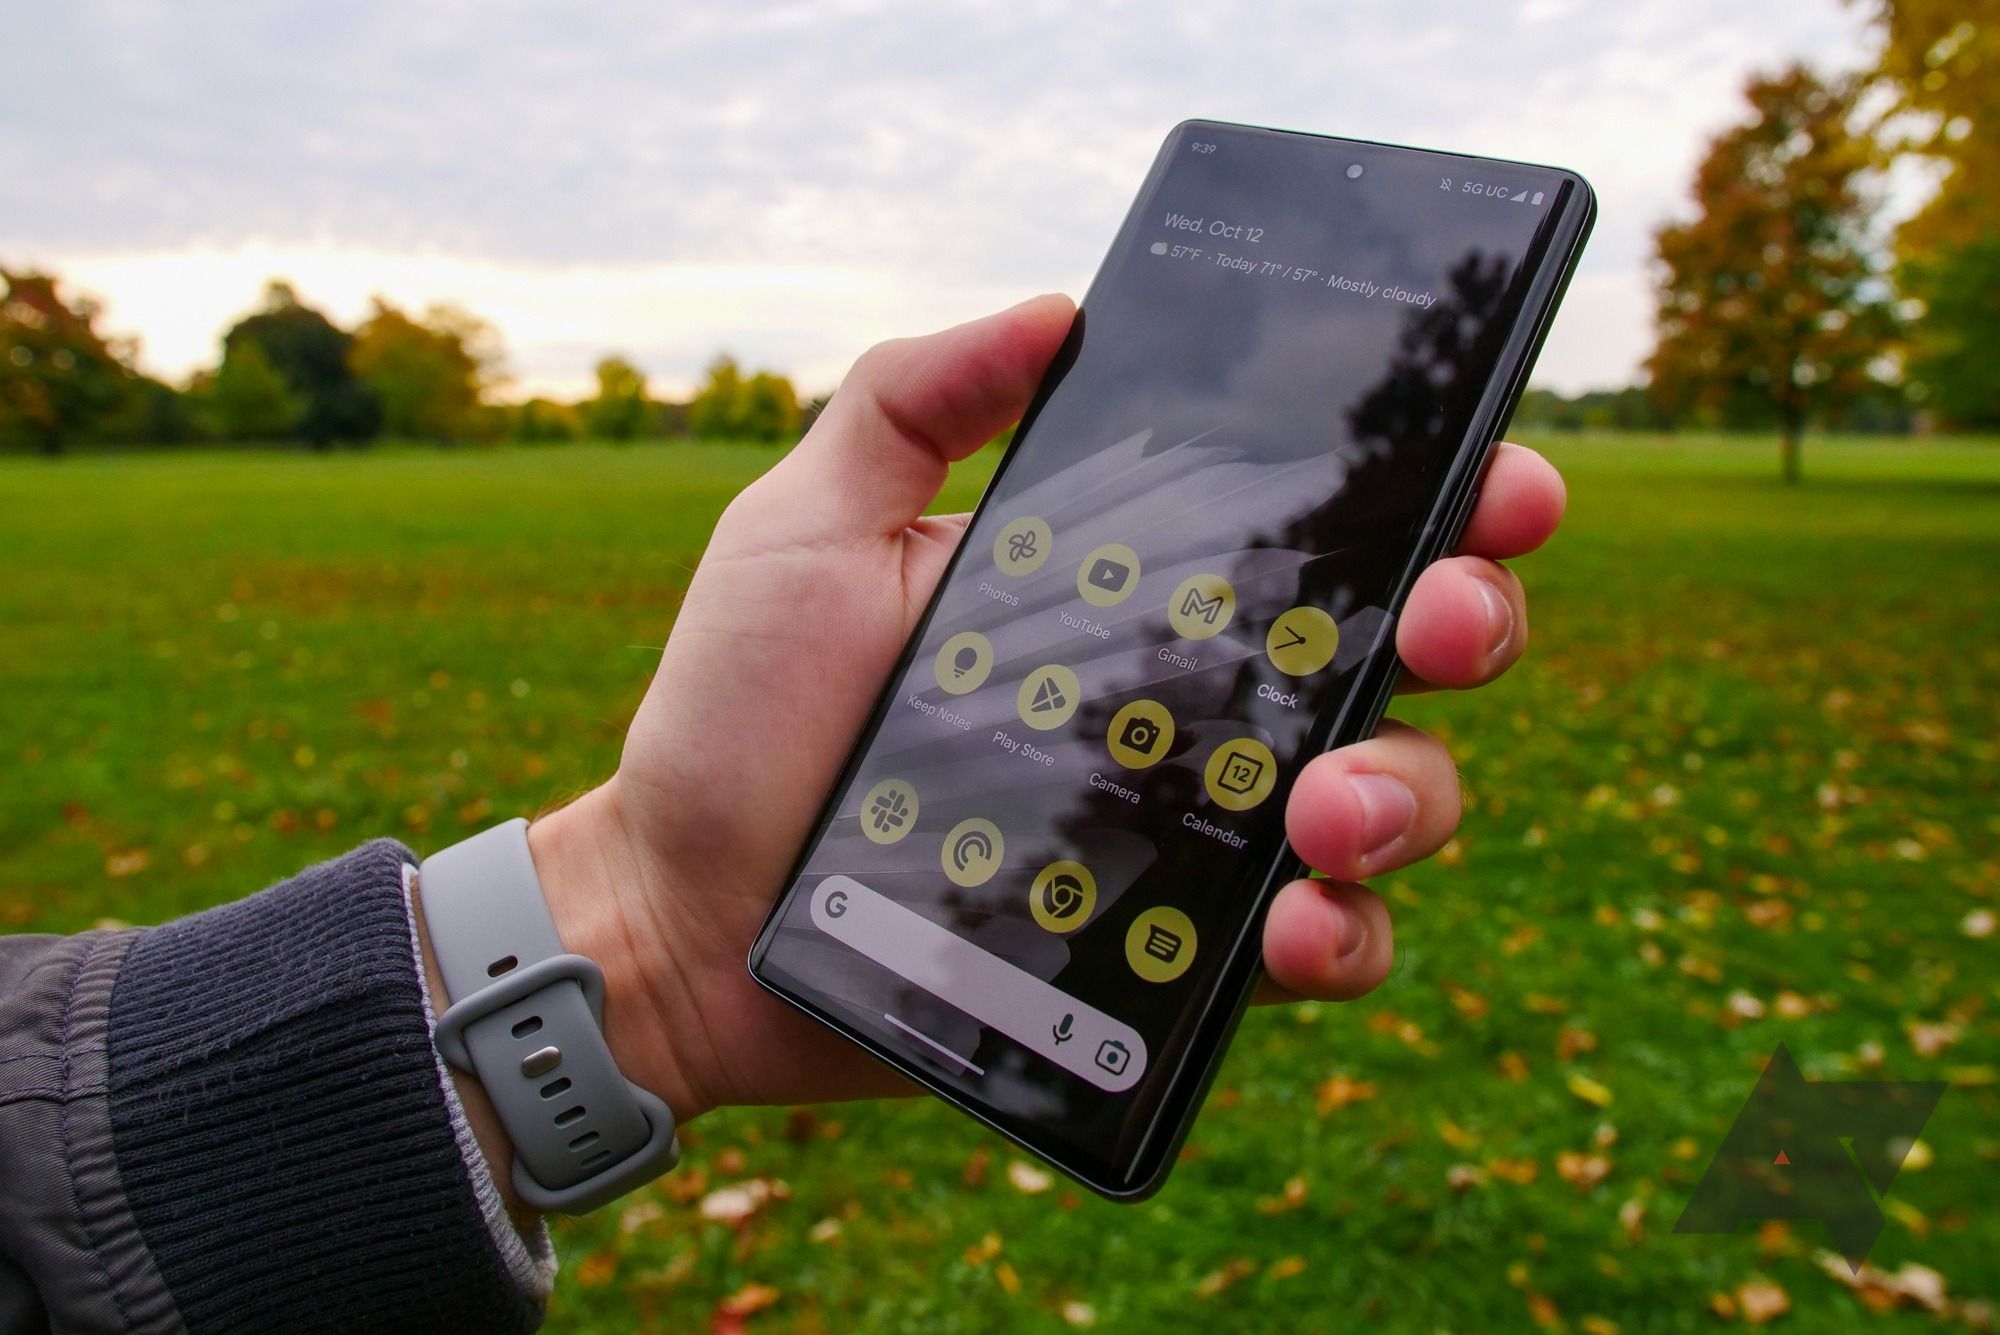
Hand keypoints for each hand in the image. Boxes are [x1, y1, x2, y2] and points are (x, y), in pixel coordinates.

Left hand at [522, 293, 1564, 1132]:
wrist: (688, 915)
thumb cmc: (739, 717)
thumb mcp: (807, 529)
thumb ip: (912, 400)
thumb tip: (1060, 307)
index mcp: (1131, 591)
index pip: (1317, 530)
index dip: (1439, 497)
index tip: (1496, 478)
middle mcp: (1187, 703)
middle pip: (1397, 655)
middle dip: (1464, 624)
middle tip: (1438, 621)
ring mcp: (1193, 834)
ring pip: (1389, 802)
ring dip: (1407, 794)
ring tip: (1326, 811)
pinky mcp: (1172, 959)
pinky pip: (1317, 952)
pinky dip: (1341, 943)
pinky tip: (1295, 929)